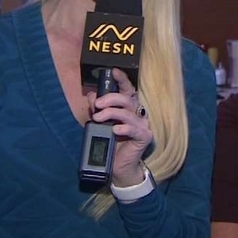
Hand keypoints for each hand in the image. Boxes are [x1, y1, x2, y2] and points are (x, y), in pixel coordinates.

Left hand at [88, 68, 152, 186]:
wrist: (118, 166)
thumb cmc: (111, 142)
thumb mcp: (100, 123)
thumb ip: (97, 109)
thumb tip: (92, 96)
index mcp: (128, 107)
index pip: (127, 89)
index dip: (122, 79)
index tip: (112, 71)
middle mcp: (137, 113)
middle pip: (127, 98)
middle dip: (110, 98)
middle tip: (97, 105)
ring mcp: (142, 124)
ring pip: (128, 112)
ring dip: (111, 113)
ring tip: (98, 119)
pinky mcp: (145, 136)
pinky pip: (134, 129)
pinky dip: (123, 128)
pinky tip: (115, 130)